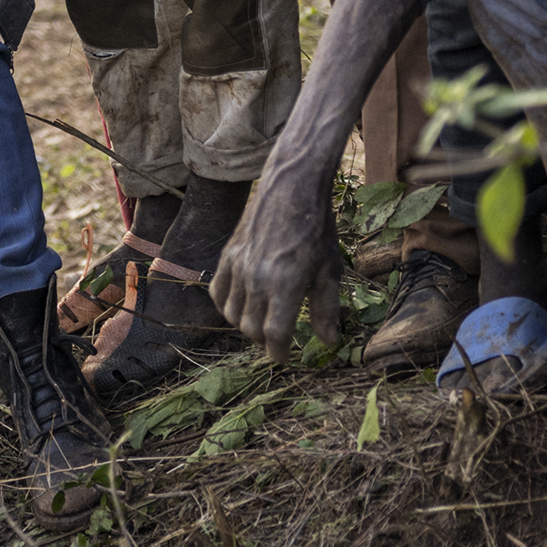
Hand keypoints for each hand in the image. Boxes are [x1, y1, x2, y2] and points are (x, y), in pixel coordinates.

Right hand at [209, 166, 337, 348]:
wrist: (291, 189)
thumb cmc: (316, 229)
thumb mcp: (329, 270)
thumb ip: (326, 309)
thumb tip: (328, 341)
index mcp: (284, 285)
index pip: (274, 334)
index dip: (279, 352)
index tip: (285, 357)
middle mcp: (255, 279)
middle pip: (250, 328)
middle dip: (264, 341)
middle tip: (277, 341)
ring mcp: (237, 266)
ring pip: (231, 313)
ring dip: (244, 326)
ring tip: (260, 324)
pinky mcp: (227, 254)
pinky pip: (217, 291)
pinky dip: (225, 305)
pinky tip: (239, 305)